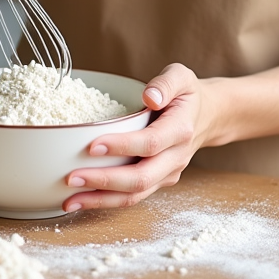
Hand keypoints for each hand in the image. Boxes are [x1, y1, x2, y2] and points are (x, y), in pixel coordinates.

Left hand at [63, 64, 222, 211]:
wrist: (208, 117)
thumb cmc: (187, 95)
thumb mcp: (181, 76)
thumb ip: (166, 83)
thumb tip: (149, 96)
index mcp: (180, 130)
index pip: (150, 143)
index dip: (123, 146)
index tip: (93, 145)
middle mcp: (176, 157)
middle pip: (141, 178)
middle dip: (104, 181)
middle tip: (72, 177)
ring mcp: (168, 173)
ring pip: (135, 195)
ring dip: (101, 199)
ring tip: (70, 199)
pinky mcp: (158, 182)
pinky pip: (133, 197)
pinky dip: (106, 202)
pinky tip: (82, 200)